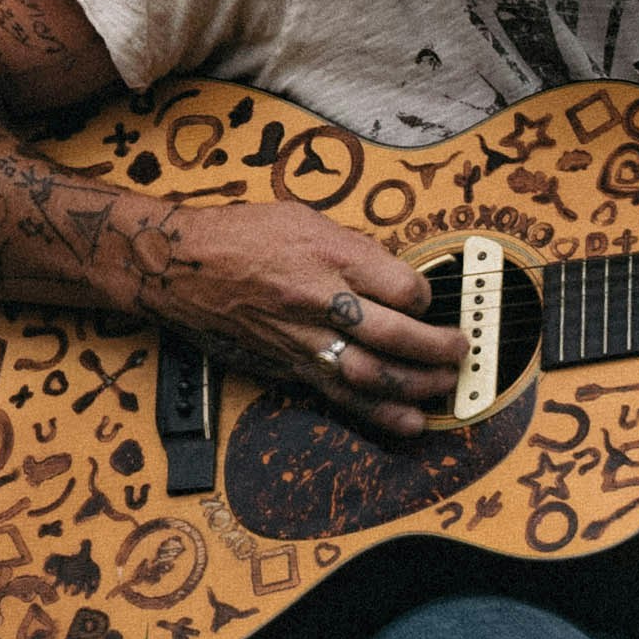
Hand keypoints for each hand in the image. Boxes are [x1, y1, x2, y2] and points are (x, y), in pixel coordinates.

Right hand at [155, 199, 465, 437]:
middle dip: (438, 349)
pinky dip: (379, 413)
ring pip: (371, 375)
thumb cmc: (239, 235)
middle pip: (393, 335)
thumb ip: (351, 248)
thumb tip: (393, 275)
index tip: (431, 300)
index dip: (427, 297)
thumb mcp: (303, 217)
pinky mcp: (287, 366)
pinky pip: (339, 395)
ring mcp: (301, 338)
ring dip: (417, 386)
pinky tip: (410, 420)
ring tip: (445, 385)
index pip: (401, 285)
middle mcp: (317, 298)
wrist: (178, 266)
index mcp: (327, 253)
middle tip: (460, 349)